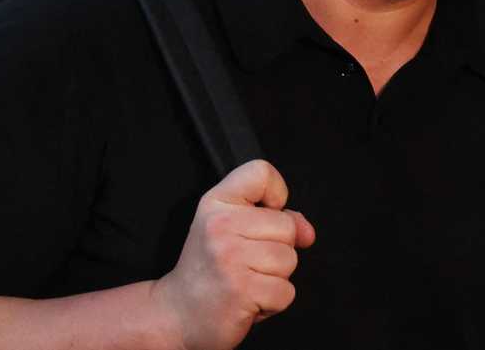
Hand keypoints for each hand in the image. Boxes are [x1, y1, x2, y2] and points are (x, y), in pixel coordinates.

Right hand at [149, 159, 315, 349]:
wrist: (178, 313)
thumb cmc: (208, 269)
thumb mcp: (231, 229)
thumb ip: (274, 219)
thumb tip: (307, 232)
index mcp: (216, 203)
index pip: (260, 172)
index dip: (275, 194)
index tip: (264, 213)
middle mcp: (221, 226)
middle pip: (287, 226)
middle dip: (277, 249)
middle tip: (246, 261)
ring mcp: (231, 259)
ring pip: (289, 260)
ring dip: (274, 278)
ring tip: (246, 280)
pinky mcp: (242, 291)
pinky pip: (286, 291)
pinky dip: (272, 302)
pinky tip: (248, 299)